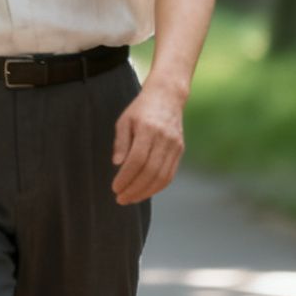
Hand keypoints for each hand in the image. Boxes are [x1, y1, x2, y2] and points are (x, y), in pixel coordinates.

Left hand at [112, 82, 185, 205]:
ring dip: (145, 192)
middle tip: (120, 199)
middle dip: (134, 189)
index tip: (115, 188)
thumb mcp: (124, 121)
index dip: (126, 177)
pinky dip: (157, 187)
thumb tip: (117, 164)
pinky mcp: (180, 150)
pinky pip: (170, 174)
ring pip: (162, 176)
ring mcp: (175, 145)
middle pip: (150, 171)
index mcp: (148, 129)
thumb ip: (120, 142)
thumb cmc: (140, 109)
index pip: (137, 159)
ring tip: (130, 198)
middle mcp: (164, 138)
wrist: (167, 96)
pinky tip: (144, 192)